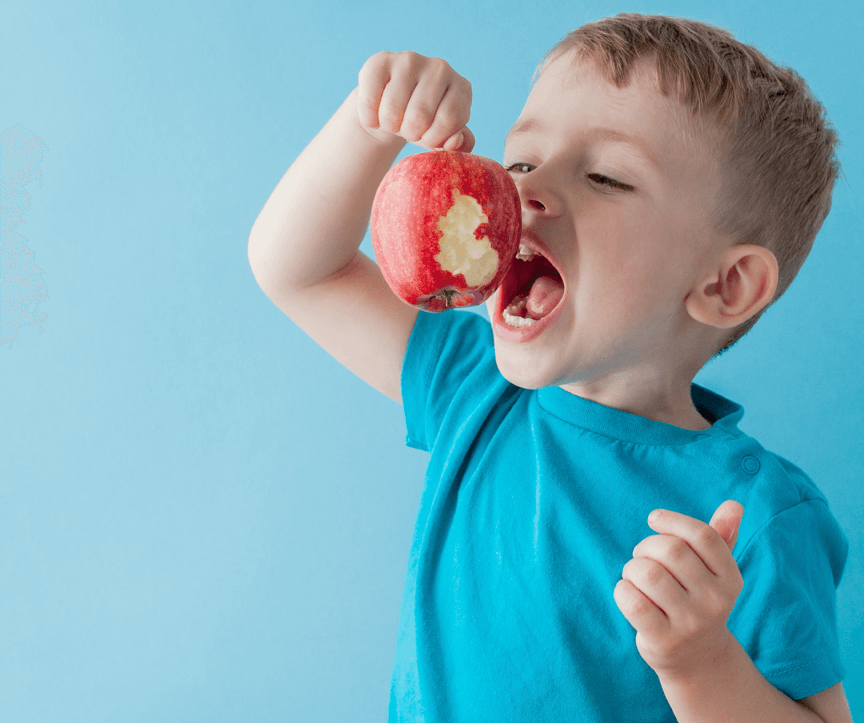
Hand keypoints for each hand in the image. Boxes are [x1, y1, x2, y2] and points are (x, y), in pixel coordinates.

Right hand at [356, 51, 474, 151]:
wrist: (392, 106)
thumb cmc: (423, 124)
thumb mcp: (443, 136)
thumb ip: (457, 143)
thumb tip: (453, 142)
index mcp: (461, 88)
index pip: (450, 118)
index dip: (433, 138)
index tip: (426, 138)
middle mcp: (440, 68)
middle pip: (420, 115)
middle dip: (410, 133)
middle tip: (407, 130)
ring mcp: (410, 60)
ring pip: (393, 110)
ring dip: (389, 126)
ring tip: (392, 122)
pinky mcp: (381, 61)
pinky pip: (370, 100)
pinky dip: (369, 118)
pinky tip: (374, 115)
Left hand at [613, 500, 744, 678]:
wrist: (696, 659)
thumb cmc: (697, 599)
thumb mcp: (714, 571)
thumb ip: (721, 536)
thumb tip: (734, 504)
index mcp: (731, 578)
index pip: (703, 535)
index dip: (672, 521)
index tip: (653, 519)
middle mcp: (716, 602)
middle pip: (670, 550)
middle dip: (646, 546)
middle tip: (642, 558)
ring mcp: (691, 624)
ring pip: (647, 573)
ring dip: (631, 569)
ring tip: (636, 578)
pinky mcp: (664, 641)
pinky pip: (632, 601)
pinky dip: (622, 590)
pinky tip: (629, 595)